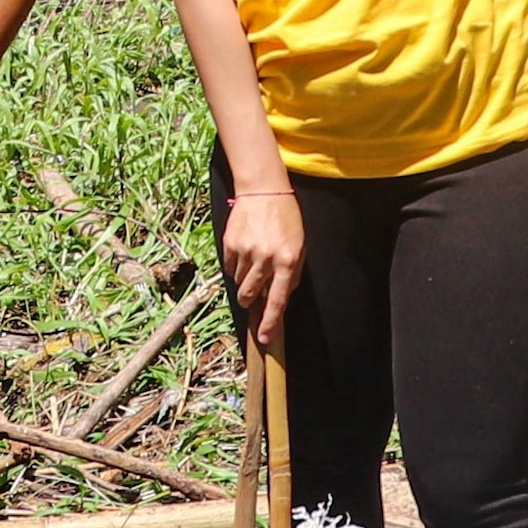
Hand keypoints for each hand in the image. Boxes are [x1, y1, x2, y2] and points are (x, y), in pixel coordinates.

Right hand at [220, 187, 306, 350]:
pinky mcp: (230, 243)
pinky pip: (229, 268)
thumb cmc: (286, 219)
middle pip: (250, 295)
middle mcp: (265, 257)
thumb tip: (279, 298)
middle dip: (249, 300)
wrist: (263, 190)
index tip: (265, 338)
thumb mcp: (298, 246)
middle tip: (252, 292)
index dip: (270, 321)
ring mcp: (246, 250)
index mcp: (287, 260)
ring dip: (244, 279)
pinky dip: (235, 266)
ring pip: (239, 282)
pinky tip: (244, 250)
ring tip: (253, 259)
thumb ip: (291, 274)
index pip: (278, 299)